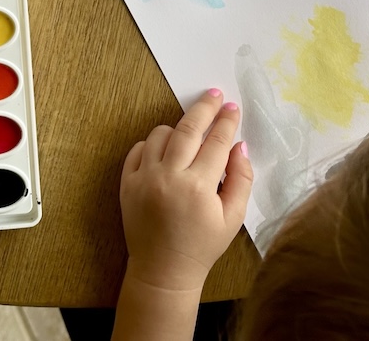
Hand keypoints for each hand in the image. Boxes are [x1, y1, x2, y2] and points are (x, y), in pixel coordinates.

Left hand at [119, 89, 252, 292]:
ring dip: (178, 128)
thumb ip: (241, 179)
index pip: (217, 141)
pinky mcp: (127, 184)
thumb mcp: (234, 218)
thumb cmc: (202, 246)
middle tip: (214, 94)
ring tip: (191, 132)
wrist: (162, 272)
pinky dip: (153, 144)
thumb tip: (239, 146)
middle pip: (189, 128)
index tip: (232, 107)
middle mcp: (169, 177)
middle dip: (204, 108)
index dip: (227, 121)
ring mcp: (144, 179)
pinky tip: (166, 150)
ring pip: (161, 134)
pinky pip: (139, 148)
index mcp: (198, 187)